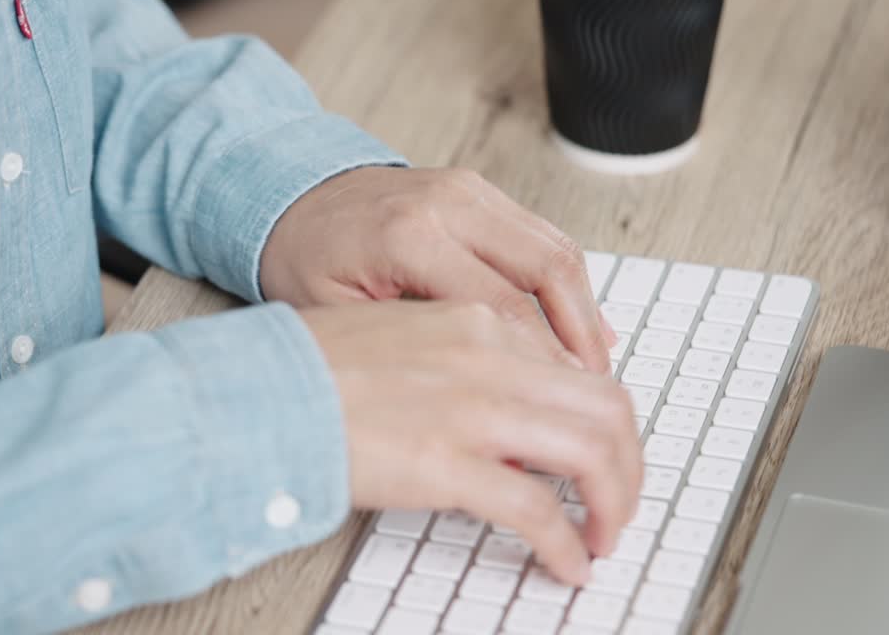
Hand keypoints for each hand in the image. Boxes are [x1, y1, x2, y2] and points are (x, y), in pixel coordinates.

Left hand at [262, 167, 615, 373]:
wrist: (288, 193)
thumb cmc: (304, 258)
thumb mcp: (338, 318)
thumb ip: (406, 354)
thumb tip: (471, 407)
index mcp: (409, 236)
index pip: (502, 307)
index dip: (541, 363)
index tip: (558, 406)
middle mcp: (448, 203)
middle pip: (548, 268)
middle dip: (581, 334)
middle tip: (593, 391)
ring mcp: (468, 190)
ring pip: (557, 248)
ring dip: (583, 308)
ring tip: (593, 367)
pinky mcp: (478, 190)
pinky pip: (542, 235)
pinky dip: (565, 282)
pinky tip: (577, 324)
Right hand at [301, 300, 640, 583]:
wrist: (259, 388)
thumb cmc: (313, 369)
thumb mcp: (404, 341)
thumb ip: (466, 368)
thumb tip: (511, 423)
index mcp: (477, 324)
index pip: (579, 370)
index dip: (605, 423)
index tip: (603, 458)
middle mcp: (487, 358)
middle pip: (606, 408)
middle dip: (629, 465)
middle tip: (621, 504)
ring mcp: (470, 408)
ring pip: (592, 453)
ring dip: (613, 503)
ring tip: (604, 537)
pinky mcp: (446, 462)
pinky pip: (537, 510)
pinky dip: (565, 544)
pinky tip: (566, 564)